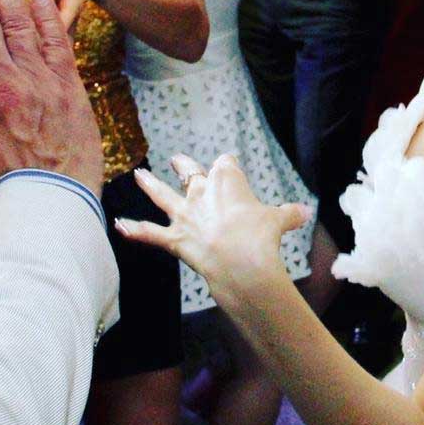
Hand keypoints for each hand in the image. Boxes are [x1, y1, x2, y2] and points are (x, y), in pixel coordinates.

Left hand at [122, 154, 309, 301]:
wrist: (240, 262)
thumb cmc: (260, 236)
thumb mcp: (279, 221)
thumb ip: (288, 214)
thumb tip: (305, 211)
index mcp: (227, 180)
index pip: (226, 164)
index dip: (229, 167)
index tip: (231, 168)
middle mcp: (201, 192)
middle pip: (192, 172)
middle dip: (186, 166)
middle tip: (180, 162)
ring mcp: (185, 215)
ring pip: (163, 195)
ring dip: (150, 185)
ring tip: (139, 175)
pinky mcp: (174, 238)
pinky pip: (150, 233)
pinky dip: (134, 229)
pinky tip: (119, 224)